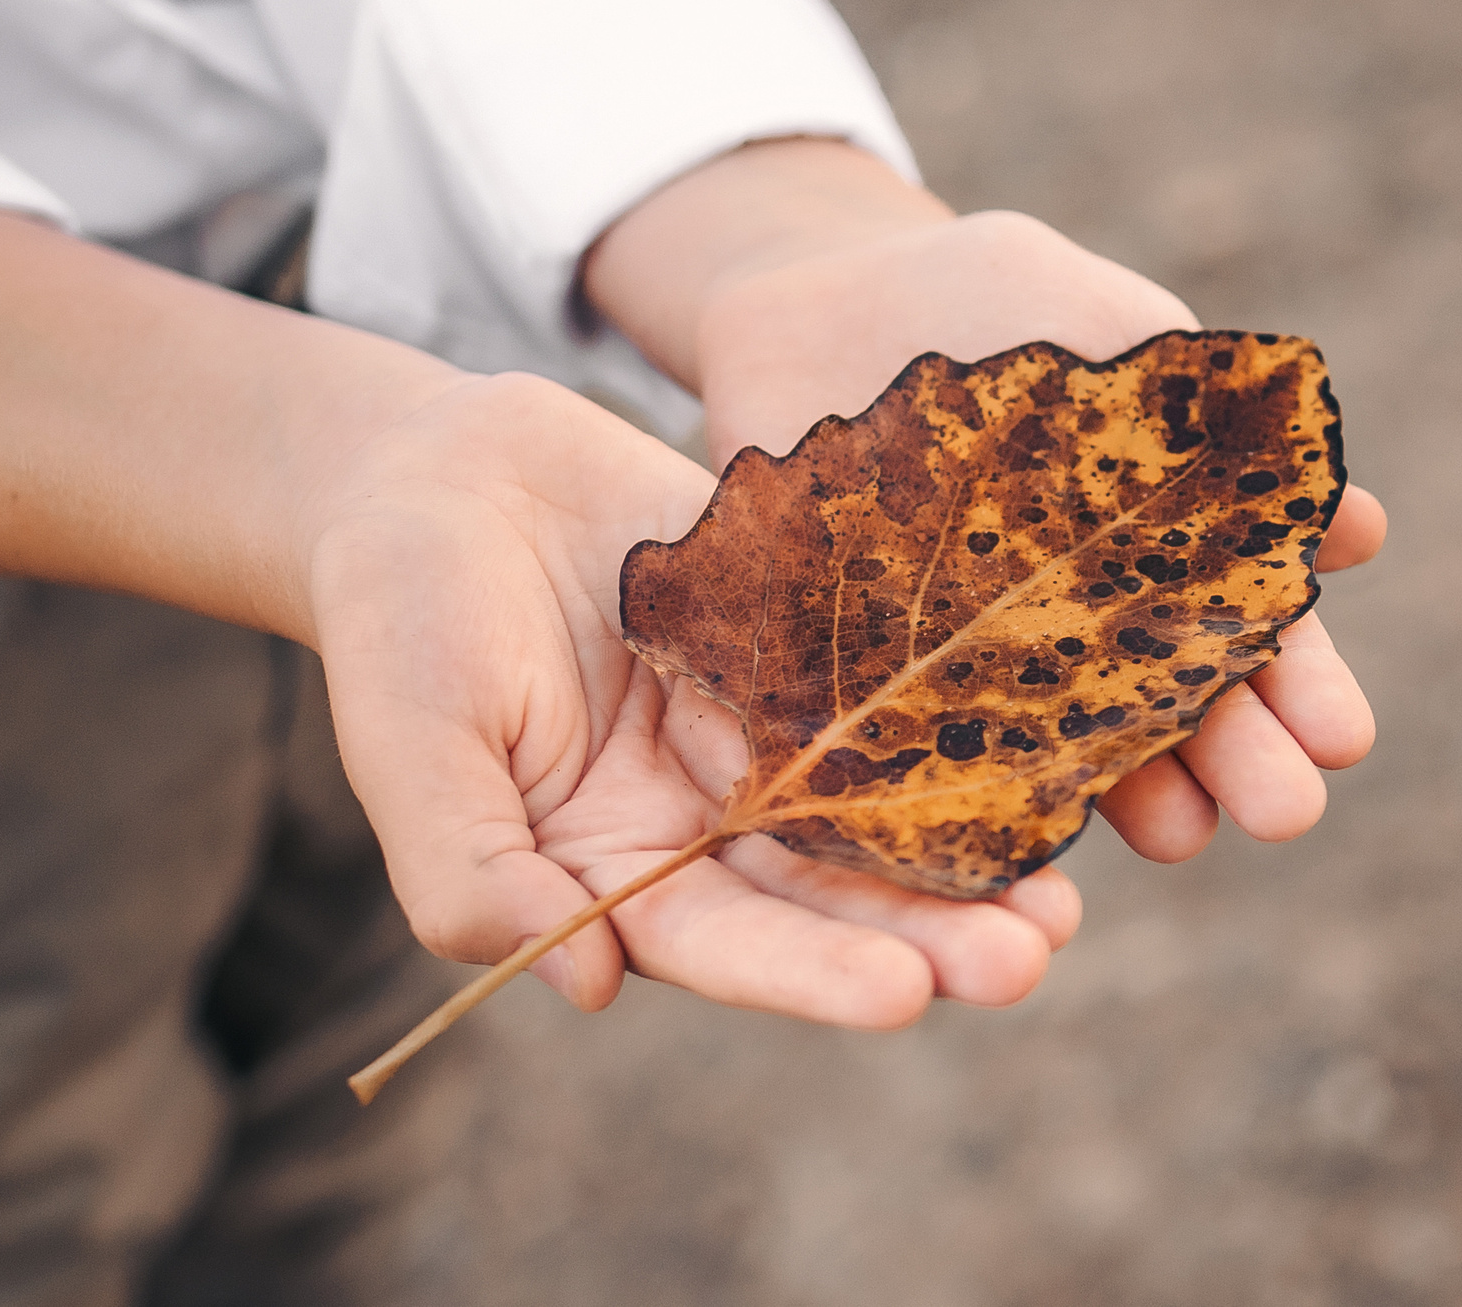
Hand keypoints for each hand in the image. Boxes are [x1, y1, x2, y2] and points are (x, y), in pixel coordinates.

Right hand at [306, 372, 1074, 1024]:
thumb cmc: (395, 615)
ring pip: (876, 801)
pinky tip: (1041, 735)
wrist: (439, 467)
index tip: (908, 994)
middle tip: (1031, 956)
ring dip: (967, 846)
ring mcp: (759, 729)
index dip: (812, 972)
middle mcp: (701, 819)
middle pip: (826, 892)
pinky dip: (957, 714)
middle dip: (925, 930)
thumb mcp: (411, 746)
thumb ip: (472, 874)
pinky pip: (886, 683)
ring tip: (1066, 889)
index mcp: (609, 870)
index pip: (723, 941)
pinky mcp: (799, 642)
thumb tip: (588, 985)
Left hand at [586, 141, 1386, 885]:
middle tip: (1287, 813)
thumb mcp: (1108, 330)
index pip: (1252, 639)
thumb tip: (1362, 533)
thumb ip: (1217, 425)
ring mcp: (974, 669)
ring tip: (1180, 836)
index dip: (1301, 691)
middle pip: (1175, 715)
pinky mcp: (859, 687)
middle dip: (1237, 763)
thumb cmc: (994, 304)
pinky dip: (958, 796)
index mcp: (1167, 557)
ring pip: (1062, 754)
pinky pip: (912, 753)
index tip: (1342, 738)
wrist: (827, 298)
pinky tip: (1006, 833)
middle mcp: (1084, 634)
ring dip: (1129, 796)